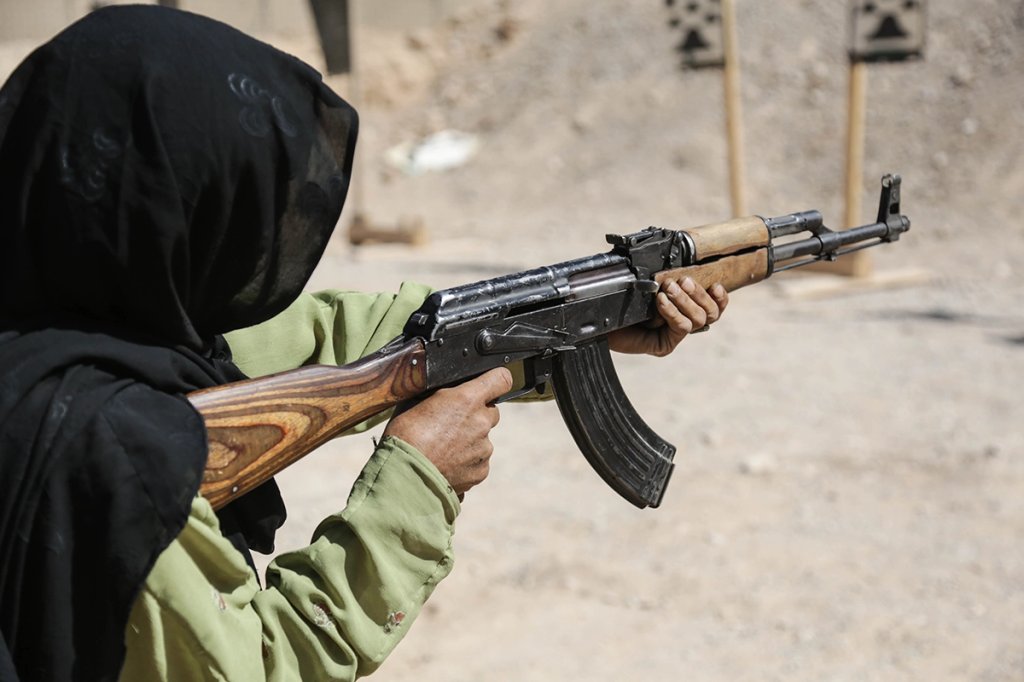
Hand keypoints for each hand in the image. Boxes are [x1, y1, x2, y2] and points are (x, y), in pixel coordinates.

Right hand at [383, 367, 512, 496]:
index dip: (494, 381)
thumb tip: (450, 391)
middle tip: (451, 424)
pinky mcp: (481, 471)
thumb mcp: (419, 400)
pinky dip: (466, 462)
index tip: (488, 385)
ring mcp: (484, 448)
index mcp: (468, 398)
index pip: (501, 379)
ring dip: (469, 440)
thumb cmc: (405, 435)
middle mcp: (482, 422)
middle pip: (490, 411)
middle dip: (475, 415)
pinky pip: (478, 461)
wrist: (403, 474)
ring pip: (483, 438)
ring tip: (443, 448)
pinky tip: (446, 463)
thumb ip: (444, 394)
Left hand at [607, 277, 728, 355]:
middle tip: (683, 281)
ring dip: (685, 301)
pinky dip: (672, 311)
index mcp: (683, 307)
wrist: (599, 317)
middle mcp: (682, 322)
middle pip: (710, 313)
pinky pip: (680, 327)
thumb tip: (683, 263)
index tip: (716, 285)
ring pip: (697, 320)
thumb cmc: (621, 298)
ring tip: (669, 288)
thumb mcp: (648, 283)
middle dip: (699, 294)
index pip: (714, 307)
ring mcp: (673, 335)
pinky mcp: (664, 345)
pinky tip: (660, 302)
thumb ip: (668, 276)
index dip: (720, 298)